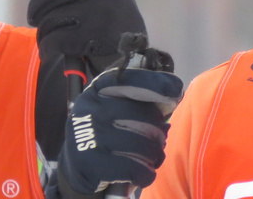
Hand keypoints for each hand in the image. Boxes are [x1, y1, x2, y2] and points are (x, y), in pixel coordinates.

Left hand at [27, 0, 146, 74]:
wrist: (134, 55)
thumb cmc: (111, 20)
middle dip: (36, 7)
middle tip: (35, 18)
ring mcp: (100, 12)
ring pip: (49, 17)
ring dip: (42, 30)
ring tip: (47, 36)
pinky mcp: (92, 37)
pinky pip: (53, 39)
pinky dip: (46, 47)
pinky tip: (51, 50)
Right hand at [53, 67, 183, 196]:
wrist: (76, 167)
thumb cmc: (106, 132)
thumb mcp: (117, 108)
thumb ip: (141, 99)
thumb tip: (174, 97)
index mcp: (99, 89)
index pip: (131, 79)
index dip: (157, 84)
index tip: (176, 92)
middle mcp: (90, 107)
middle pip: (140, 113)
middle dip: (158, 128)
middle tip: (161, 138)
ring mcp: (87, 134)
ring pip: (139, 143)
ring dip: (154, 153)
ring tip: (155, 156)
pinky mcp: (87, 163)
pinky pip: (131, 168)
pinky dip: (144, 173)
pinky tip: (145, 173)